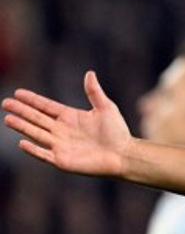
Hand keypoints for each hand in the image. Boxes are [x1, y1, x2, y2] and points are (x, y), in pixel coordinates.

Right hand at [2, 72, 131, 176]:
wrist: (124, 155)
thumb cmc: (117, 132)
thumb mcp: (106, 108)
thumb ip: (94, 92)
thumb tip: (89, 73)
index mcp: (70, 117)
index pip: (46, 107)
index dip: (32, 100)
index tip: (18, 93)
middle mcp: (62, 130)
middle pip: (37, 118)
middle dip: (21, 111)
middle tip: (5, 103)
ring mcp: (60, 145)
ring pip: (36, 134)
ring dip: (22, 127)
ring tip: (8, 119)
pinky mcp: (62, 160)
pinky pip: (44, 154)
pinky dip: (33, 149)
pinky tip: (22, 142)